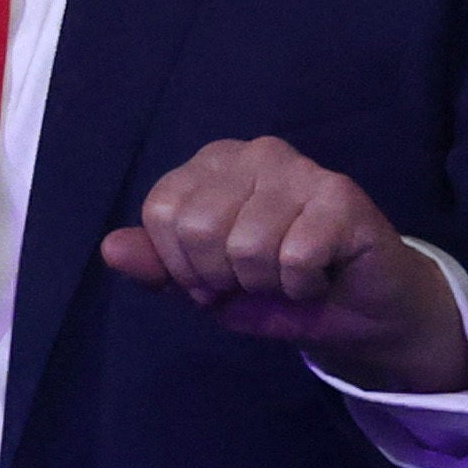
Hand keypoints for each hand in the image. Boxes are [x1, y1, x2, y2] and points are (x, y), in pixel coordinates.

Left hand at [99, 138, 467, 393]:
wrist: (358, 314)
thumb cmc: (277, 290)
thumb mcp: (205, 287)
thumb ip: (157, 268)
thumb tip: (110, 248)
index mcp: (211, 165)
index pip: (160, 213)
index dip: (183, 266)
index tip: (217, 278)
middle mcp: (254, 153)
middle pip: (198, 228)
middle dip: (223, 278)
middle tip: (257, 280)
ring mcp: (300, 168)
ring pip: (247, 247)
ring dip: (267, 284)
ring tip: (290, 276)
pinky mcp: (341, 194)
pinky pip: (294, 258)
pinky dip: (302, 286)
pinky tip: (319, 276)